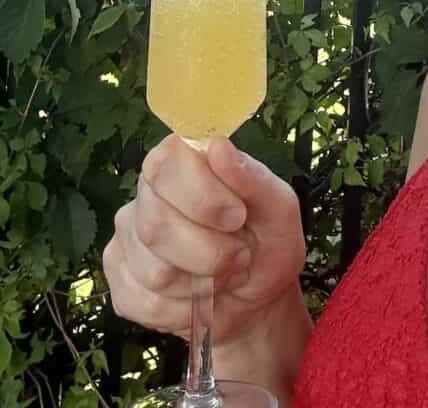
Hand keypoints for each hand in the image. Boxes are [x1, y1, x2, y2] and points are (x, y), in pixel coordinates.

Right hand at [103, 134, 305, 344]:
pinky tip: (201, 297)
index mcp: (183, 160)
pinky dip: (185, 310)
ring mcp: (128, 236)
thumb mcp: (278, 209)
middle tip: (241, 255)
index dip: (201, 196)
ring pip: (154, 271)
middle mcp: (147, 193)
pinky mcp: (120, 280)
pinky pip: (146, 303)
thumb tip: (218, 146)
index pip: (165, 164)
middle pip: (156, 223)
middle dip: (210, 253)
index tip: (238, 217)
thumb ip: (252, 177)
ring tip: (225, 274)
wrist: (256, 298)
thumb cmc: (268, 242)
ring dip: (203, 284)